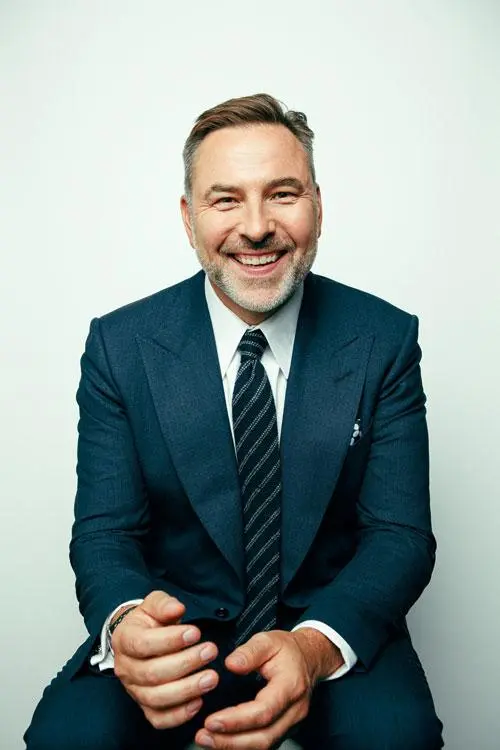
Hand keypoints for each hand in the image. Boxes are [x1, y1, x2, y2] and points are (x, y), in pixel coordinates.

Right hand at [112, 591, 218, 728]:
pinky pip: (158, 719)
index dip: (170, 640)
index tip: (196, 632)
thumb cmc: (150, 621)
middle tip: (210, 651)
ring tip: (211, 678)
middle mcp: (125, 668)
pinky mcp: (144, 707)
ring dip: (187, 690)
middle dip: (185, 663)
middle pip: (152, 673)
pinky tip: (199, 702)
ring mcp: (133, 690)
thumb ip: (164, 604)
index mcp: (125, 640)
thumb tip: (176, 608)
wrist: (139, 638)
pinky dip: (179, 715)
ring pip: (156, 698)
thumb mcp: (153, 604)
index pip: (143, 644)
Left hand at [195, 627, 342, 748]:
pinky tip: (222, 742)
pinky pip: (264, 744)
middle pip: (264, 736)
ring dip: (233, 747)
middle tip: (204, 735)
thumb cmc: (288, 650)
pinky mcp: (284, 729)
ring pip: (264, 745)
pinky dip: (242, 746)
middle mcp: (294, 710)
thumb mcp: (268, 640)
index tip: (212, 720)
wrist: (309, 658)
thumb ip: (249, 652)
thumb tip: (231, 664)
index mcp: (290, 686)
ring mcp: (291, 723)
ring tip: (207, 740)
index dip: (236, 720)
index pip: (263, 711)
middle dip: (230, 741)